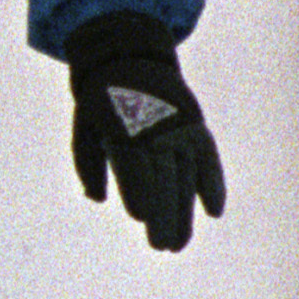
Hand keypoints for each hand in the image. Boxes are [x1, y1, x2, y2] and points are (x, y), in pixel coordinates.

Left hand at [65, 13, 224, 252]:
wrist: (131, 52)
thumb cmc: (100, 98)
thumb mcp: (84, 125)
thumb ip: (88, 163)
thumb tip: (97, 199)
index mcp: (122, 124)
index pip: (134, 162)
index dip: (138, 189)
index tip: (141, 217)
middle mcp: (155, 125)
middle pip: (163, 175)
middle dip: (164, 213)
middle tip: (162, 247)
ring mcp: (179, 125)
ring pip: (186, 174)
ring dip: (186, 211)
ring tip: (180, 244)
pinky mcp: (195, 124)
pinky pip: (208, 157)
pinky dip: (213, 183)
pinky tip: (214, 211)